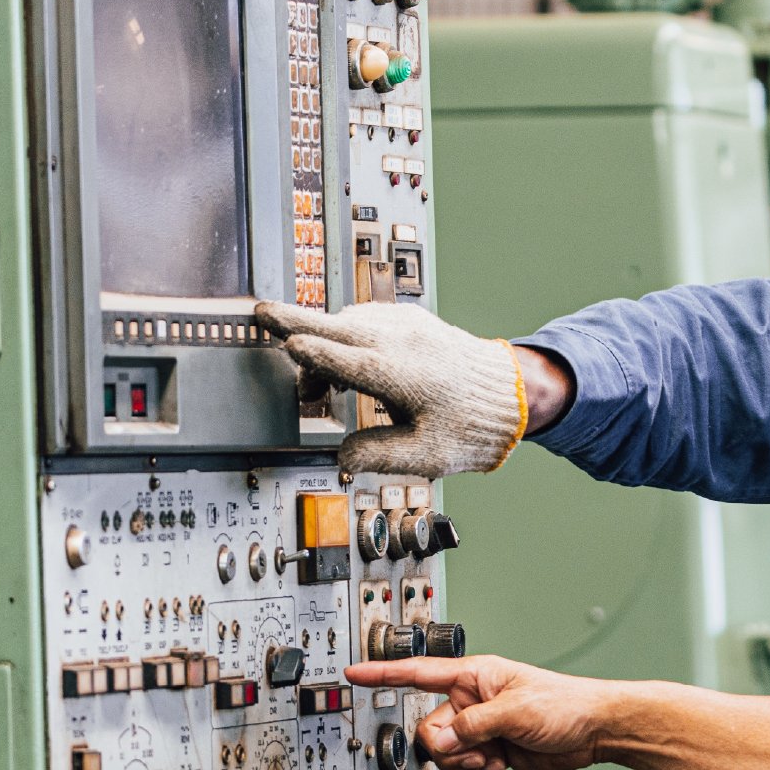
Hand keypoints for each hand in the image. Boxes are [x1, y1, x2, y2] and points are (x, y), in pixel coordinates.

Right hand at [252, 301, 525, 476]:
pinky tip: (336, 356)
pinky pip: (365, 318)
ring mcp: (407, 327)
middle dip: (297, 320)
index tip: (288, 346)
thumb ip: (378, 455)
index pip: (350, 359)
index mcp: (403, 375)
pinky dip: (342, 331)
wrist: (510, 394)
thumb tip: (341, 457)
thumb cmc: (470, 425)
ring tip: (310, 384)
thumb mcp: (426, 456)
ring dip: (321, 338)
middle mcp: (403, 343)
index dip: (317, 354)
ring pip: (349, 321)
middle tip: (260, 313)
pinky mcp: (410, 322)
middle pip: (339, 326)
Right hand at [346, 656, 623, 769]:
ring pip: (445, 754)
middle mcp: (471, 701)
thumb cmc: (565, 704)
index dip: (383, 673)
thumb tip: (441, 741)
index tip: (354, 673)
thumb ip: (473, 726)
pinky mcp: (490, 750)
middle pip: (430, 730)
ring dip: (467, 765)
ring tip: (496, 759)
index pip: (418, 673)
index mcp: (472, 677)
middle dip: (451, 748)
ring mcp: (479, 727)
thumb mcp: (515, 711)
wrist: (593, 731)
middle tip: (482, 749)